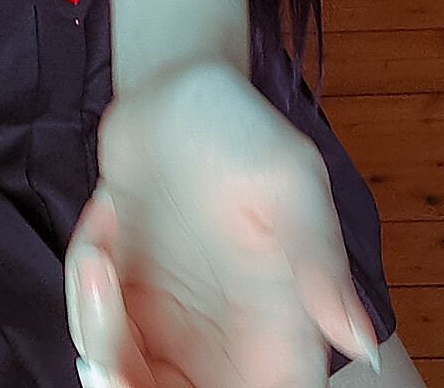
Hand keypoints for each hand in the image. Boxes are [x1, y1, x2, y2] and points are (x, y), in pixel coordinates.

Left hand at [65, 57, 381, 387]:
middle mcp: (227, 344)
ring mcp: (174, 328)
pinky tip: (102, 223)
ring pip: (123, 382)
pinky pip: (93, 331)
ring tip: (101, 251)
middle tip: (112, 336)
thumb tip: (360, 340)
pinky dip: (83, 289)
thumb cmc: (242, 125)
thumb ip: (319, 259)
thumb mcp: (291, 179)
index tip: (177, 385)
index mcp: (281, 333)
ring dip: (96, 328)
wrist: (176, 85)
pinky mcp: (127, 302)